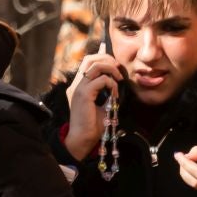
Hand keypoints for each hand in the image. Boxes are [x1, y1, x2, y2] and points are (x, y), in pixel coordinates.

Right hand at [63, 44, 122, 161]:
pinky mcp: (83, 94)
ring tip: (119, 80)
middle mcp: (77, 84)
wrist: (84, 139)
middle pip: (90, 59)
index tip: (116, 65)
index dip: (102, 58)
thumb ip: (107, 95)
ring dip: (111, 69)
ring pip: (95, 65)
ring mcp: (78, 88)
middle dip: (107, 59)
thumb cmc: (94, 126)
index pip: (88, 63)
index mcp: (80, 86)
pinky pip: (100, 80)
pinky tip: (115, 94)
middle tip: (119, 69)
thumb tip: (117, 87)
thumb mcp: (103, 106)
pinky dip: (111, 84)